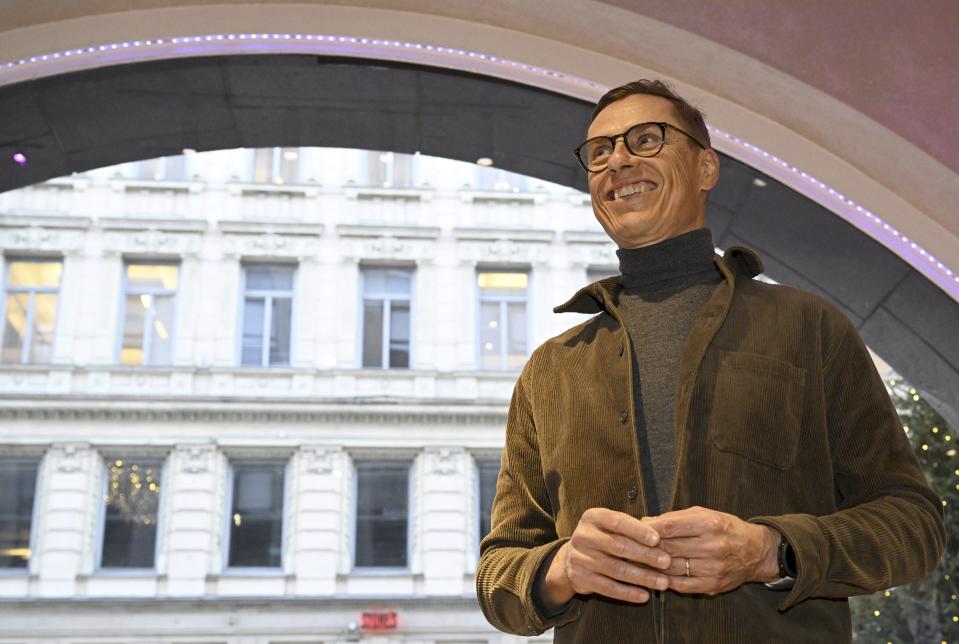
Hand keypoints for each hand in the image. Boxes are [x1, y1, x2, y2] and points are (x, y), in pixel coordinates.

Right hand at [541, 507, 671, 608]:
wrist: (573, 558)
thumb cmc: (602, 538)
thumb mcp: (610, 526)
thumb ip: (631, 529)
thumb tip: (659, 539)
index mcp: (592, 517)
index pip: (617, 522)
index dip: (638, 530)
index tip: (657, 540)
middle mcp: (582, 536)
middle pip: (618, 546)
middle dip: (645, 555)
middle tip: (666, 562)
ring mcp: (579, 558)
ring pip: (616, 569)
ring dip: (643, 577)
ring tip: (663, 582)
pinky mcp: (579, 578)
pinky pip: (608, 588)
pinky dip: (628, 593)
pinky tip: (645, 595)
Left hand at [640, 506, 779, 595]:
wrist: (756, 551)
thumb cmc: (726, 528)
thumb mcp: (704, 514)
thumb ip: (674, 518)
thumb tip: (645, 522)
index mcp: (710, 524)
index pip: (670, 527)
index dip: (649, 530)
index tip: (636, 530)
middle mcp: (713, 546)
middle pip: (669, 548)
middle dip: (648, 547)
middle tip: (632, 547)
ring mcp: (714, 568)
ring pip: (673, 568)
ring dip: (653, 566)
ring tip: (640, 561)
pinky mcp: (713, 585)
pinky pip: (682, 586)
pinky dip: (666, 580)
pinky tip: (657, 575)